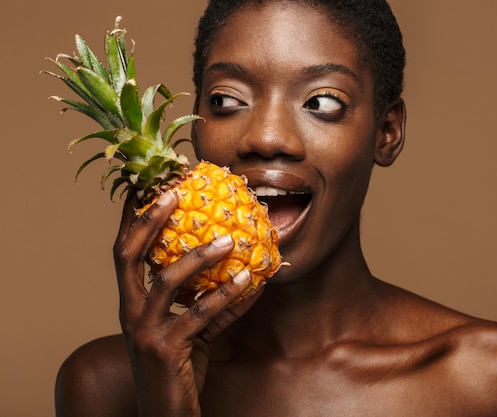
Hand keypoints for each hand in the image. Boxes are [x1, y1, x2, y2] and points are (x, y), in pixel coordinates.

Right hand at [113, 190, 260, 416]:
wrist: (166, 416)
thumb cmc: (178, 369)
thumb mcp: (190, 329)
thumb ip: (210, 301)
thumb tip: (246, 271)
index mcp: (131, 303)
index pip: (125, 252)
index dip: (133, 219)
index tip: (148, 186)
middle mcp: (129, 313)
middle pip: (128, 255)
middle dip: (148, 220)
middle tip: (173, 192)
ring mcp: (143, 331)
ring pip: (166, 281)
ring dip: (199, 256)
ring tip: (229, 239)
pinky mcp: (165, 349)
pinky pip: (199, 314)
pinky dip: (225, 296)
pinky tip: (250, 281)